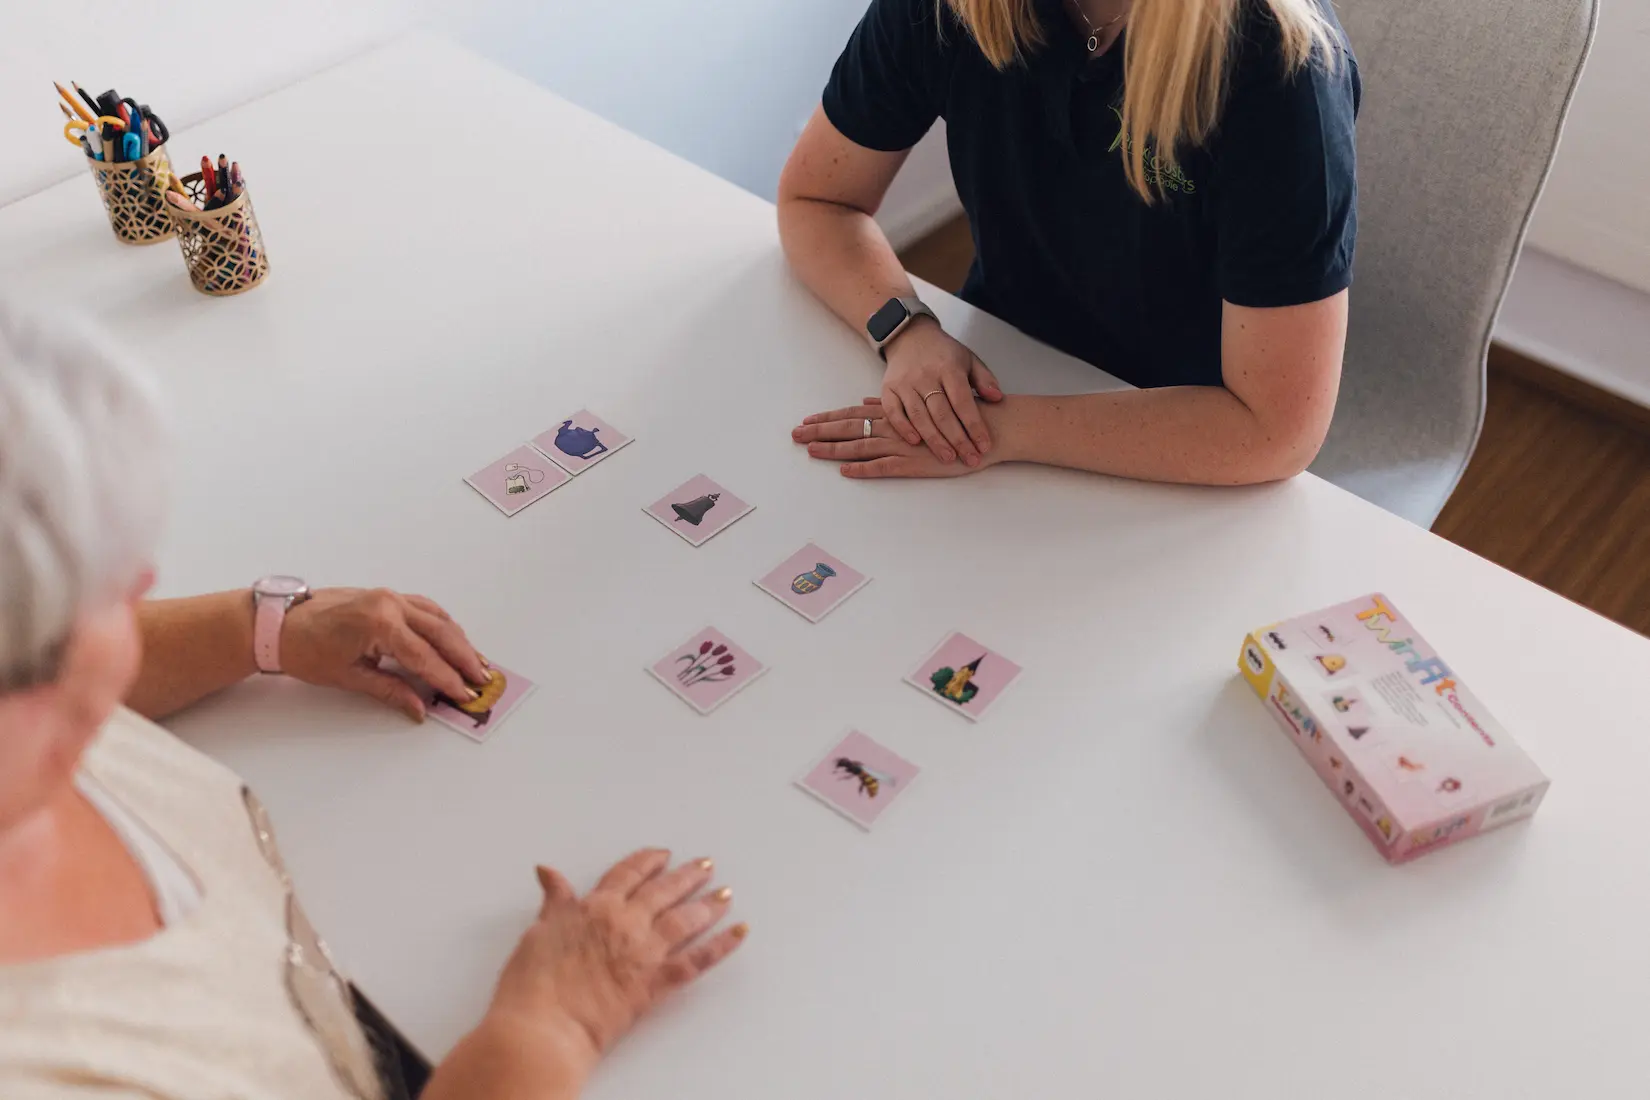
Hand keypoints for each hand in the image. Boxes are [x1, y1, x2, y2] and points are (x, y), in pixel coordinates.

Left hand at [280, 587, 488, 720]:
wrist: (278, 623)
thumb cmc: (305, 649)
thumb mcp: (349, 677)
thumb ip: (390, 690)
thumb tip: (418, 707)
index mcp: (380, 623)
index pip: (425, 657)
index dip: (448, 678)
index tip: (465, 694)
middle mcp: (390, 604)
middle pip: (441, 633)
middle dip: (464, 658)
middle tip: (482, 679)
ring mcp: (389, 596)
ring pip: (438, 618)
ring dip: (459, 640)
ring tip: (476, 661)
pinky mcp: (386, 596)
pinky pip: (425, 608)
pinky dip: (442, 624)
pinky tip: (453, 638)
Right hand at [484, 850, 746, 1073]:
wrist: (543, 1025)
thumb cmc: (532, 984)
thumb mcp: (539, 932)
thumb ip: (554, 902)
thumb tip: (548, 872)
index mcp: (597, 907)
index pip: (628, 874)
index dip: (647, 862)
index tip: (662, 855)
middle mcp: (627, 922)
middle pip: (664, 891)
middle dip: (687, 876)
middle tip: (706, 865)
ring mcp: (645, 952)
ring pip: (685, 919)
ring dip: (708, 904)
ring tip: (725, 893)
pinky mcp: (657, 983)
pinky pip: (697, 960)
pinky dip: (721, 945)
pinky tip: (738, 932)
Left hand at [793, 397, 1001, 478]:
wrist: (988, 427)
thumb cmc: (956, 416)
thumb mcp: (920, 404)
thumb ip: (890, 405)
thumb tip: (864, 398)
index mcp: (894, 413)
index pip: (853, 414)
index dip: (828, 418)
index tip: (806, 421)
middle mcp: (894, 427)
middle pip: (849, 428)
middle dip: (820, 432)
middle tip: (794, 436)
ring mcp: (903, 445)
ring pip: (861, 446)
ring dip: (834, 449)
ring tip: (810, 452)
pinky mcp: (916, 463)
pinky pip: (884, 467)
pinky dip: (864, 469)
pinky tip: (846, 471)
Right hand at [879, 319, 1002, 465]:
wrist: (911, 337)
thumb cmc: (943, 354)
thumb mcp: (969, 359)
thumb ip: (984, 379)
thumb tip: (997, 398)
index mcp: (949, 368)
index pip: (963, 402)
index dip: (974, 426)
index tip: (984, 445)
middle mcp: (925, 376)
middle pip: (942, 413)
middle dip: (958, 440)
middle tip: (970, 459)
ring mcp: (905, 383)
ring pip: (920, 417)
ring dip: (934, 440)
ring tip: (948, 458)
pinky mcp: (888, 390)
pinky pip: (894, 413)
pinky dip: (904, 428)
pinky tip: (915, 443)